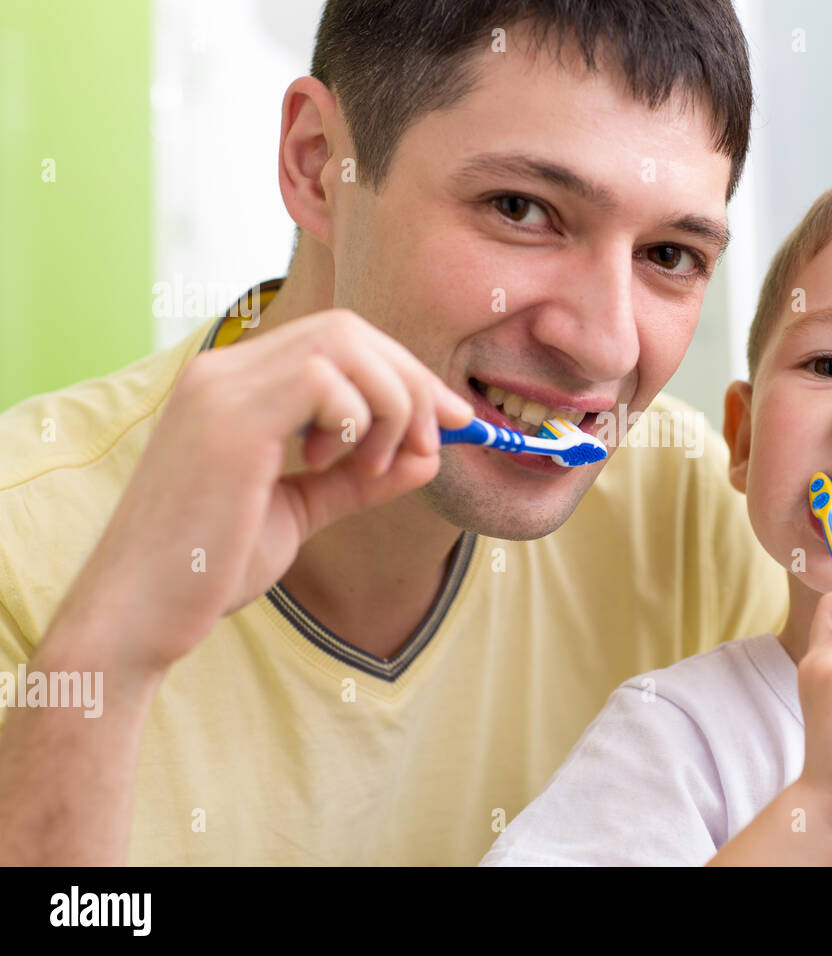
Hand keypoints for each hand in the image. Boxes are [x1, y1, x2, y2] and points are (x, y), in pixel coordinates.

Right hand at [59, 308, 472, 678]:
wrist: (140, 615)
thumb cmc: (211, 566)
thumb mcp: (301, 510)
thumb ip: (358, 477)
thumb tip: (428, 455)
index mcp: (234, 384)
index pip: (339, 341)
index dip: (406, 373)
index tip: (452, 421)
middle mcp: (223, 370)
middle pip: (350, 330)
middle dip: (413, 382)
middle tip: (436, 440)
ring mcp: (220, 388)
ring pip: (345, 345)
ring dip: (390, 405)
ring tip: (373, 466)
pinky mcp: (228, 420)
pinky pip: (323, 380)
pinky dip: (358, 420)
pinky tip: (334, 465)